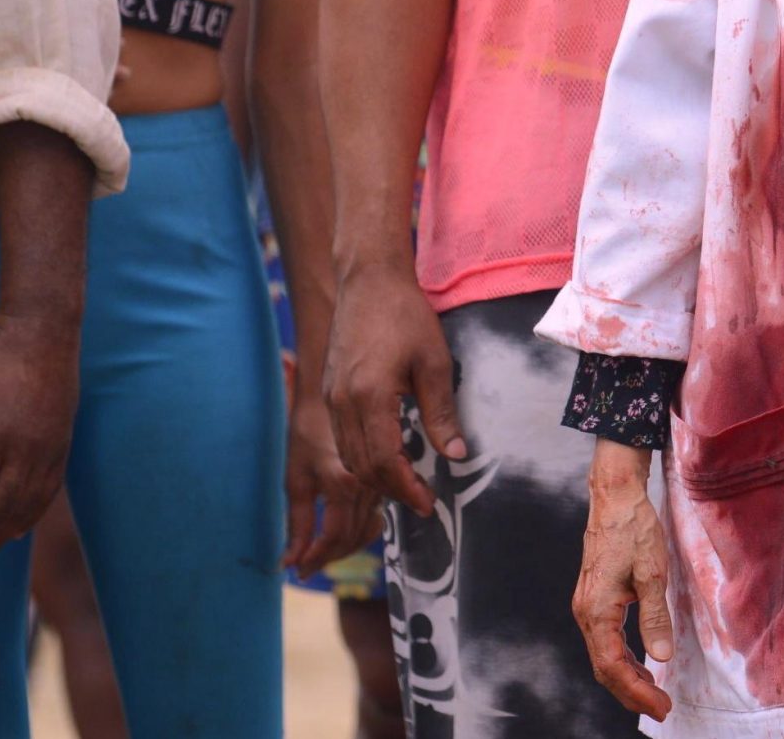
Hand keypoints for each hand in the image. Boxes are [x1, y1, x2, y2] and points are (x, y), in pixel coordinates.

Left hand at [284, 377, 367, 572]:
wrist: (334, 395)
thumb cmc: (307, 430)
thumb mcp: (295, 475)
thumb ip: (297, 522)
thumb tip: (289, 561)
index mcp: (342, 483)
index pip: (335, 537)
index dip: (317, 559)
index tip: (300, 571)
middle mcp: (365, 486)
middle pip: (352, 538)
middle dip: (329, 556)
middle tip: (305, 565)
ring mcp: (377, 482)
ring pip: (366, 530)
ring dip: (344, 546)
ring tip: (319, 552)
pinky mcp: (382, 478)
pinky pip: (374, 515)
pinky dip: (358, 530)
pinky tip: (340, 530)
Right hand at [326, 267, 465, 514]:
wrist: (368, 280)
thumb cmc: (405, 315)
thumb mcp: (434, 362)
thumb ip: (442, 413)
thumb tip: (456, 455)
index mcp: (369, 397)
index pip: (384, 462)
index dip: (407, 489)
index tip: (428, 504)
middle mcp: (342, 403)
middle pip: (362, 467)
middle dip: (392, 490)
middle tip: (422, 500)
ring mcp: (330, 397)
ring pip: (348, 456)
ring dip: (375, 477)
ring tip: (406, 483)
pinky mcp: (328, 390)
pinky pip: (342, 438)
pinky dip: (362, 456)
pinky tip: (386, 454)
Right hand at [572, 442, 675, 719]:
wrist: (614, 497)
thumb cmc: (634, 530)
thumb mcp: (652, 573)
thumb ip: (655, 617)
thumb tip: (661, 658)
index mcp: (597, 611)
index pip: (614, 667)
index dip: (637, 692)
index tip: (662, 706)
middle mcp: (585, 613)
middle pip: (604, 668)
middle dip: (631, 693)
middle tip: (661, 708)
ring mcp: (586, 606)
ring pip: (602, 656)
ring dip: (626, 678)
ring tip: (653, 692)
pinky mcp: (593, 598)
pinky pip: (604, 640)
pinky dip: (621, 659)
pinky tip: (640, 664)